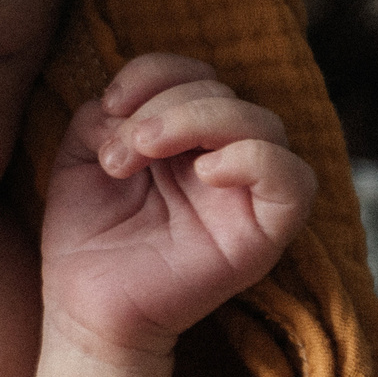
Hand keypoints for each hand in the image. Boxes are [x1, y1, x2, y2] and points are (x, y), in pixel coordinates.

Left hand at [42, 53, 317, 358]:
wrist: (84, 304)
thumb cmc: (86, 233)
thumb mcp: (82, 155)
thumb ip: (108, 114)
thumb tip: (137, 101)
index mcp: (184, 137)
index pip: (197, 74)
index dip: (156, 72)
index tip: (110, 105)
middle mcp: (221, 158)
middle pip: (226, 93)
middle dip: (164, 105)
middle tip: (120, 152)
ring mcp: (246, 195)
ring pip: (265, 124)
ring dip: (196, 120)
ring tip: (142, 152)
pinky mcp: (265, 234)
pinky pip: (295, 182)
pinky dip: (254, 159)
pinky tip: (206, 172)